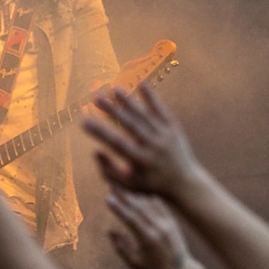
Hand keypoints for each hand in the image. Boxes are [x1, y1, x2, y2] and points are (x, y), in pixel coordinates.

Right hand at [82, 84, 203, 197]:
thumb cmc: (150, 185)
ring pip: (144, 115)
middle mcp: (154, 147)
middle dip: (112, 111)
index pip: (117, 143)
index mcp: (141, 161)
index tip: (83, 121)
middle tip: (96, 98)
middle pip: (131, 126)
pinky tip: (141, 83)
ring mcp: (165, 136)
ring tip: (114, 89)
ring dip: (129, 101)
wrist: (185, 183)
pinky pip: (161, 110)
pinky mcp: (173, 129)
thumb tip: (96, 151)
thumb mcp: (128, 185)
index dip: (99, 132)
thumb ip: (109, 171)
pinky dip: (151, 97)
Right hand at [105, 187, 189, 268]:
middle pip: (139, 208)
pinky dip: (148, 197)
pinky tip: (138, 193)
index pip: (131, 219)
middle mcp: (159, 228)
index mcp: (148, 239)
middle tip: (112, 186)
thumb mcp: (134, 263)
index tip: (108, 199)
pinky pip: (159, 205)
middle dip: (124, 196)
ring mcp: (167, 224)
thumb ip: (121, 247)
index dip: (119, 209)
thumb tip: (110, 231)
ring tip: (123, 188)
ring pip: (148, 204)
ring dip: (134, 195)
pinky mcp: (172, 221)